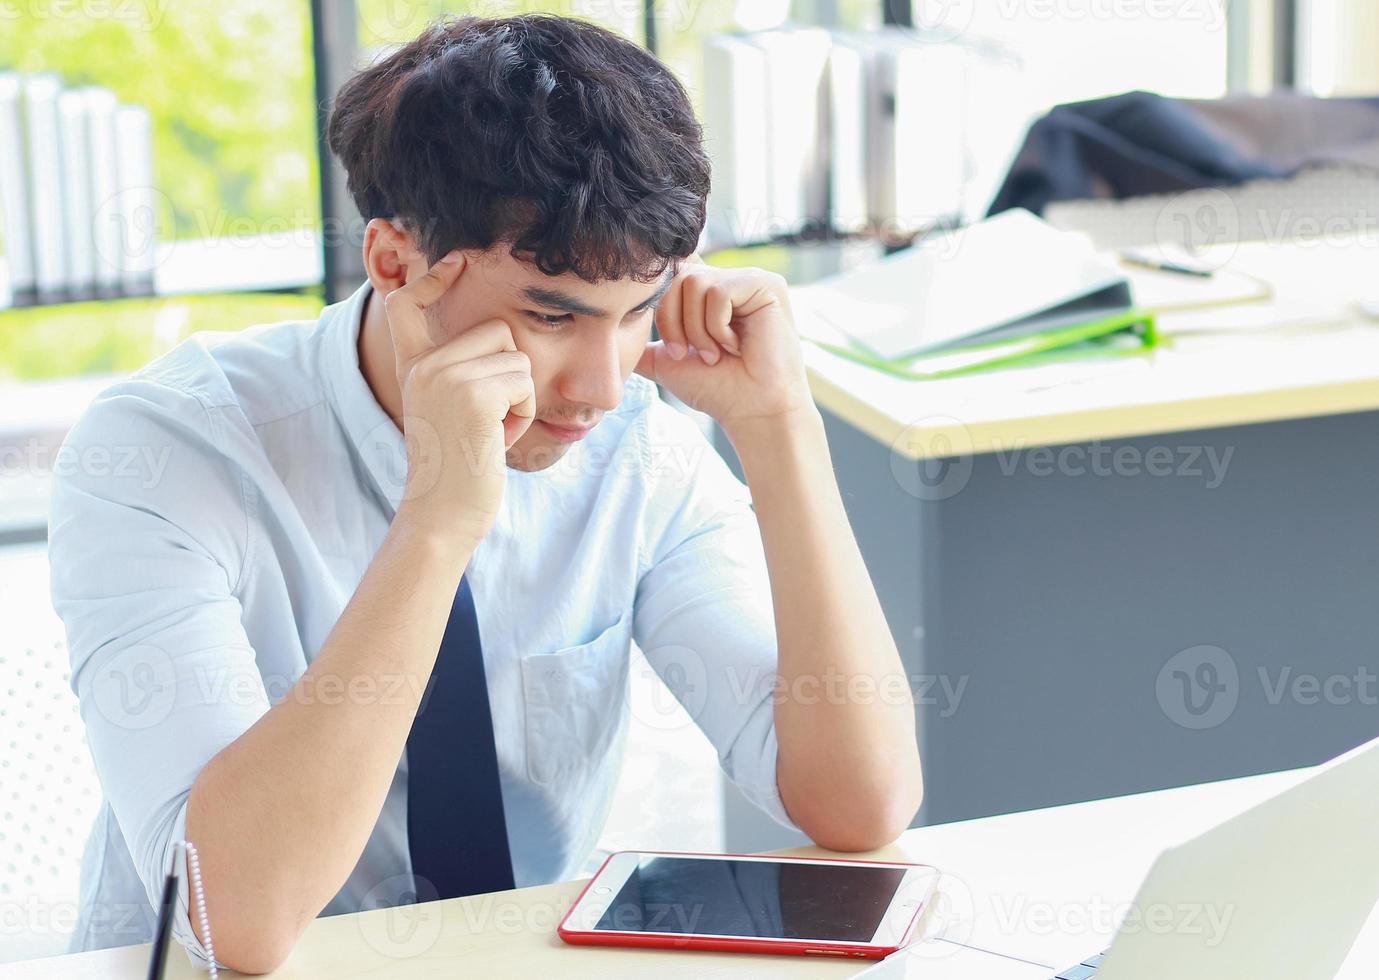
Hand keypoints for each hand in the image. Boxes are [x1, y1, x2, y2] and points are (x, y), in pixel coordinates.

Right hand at [384, 251, 535, 543]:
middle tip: (491, 418)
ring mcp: (445, 377)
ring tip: (491, 432)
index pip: (409, 303)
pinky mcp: (473, 394)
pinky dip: (523, 415)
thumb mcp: (449, 412)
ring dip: (520, 399)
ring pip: (518, 359)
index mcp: (414, 368)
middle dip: (512, 374)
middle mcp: (424, 366)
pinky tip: (498, 440)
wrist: (442, 515)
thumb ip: (458, 373)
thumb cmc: (457, 471)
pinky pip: (525, 383)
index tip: (455, 260)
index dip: (433, 278)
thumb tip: (498, 337)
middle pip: (498, 330)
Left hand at [635, 257, 814, 434]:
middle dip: (674, 323)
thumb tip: (608, 336)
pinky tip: (736, 346)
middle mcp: (728, 279)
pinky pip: (718, 291)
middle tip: (693, 355)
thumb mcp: (667, 362)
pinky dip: (717, 327)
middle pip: (675, 276)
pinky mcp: (766, 284)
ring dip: (697, 330)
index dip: (663, 301)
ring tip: (717, 354)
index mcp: (708, 292)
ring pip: (694, 282)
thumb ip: (641, 344)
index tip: (674, 345)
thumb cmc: (717, 389)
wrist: (751, 410)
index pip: (670, 272)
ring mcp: (748, 278)